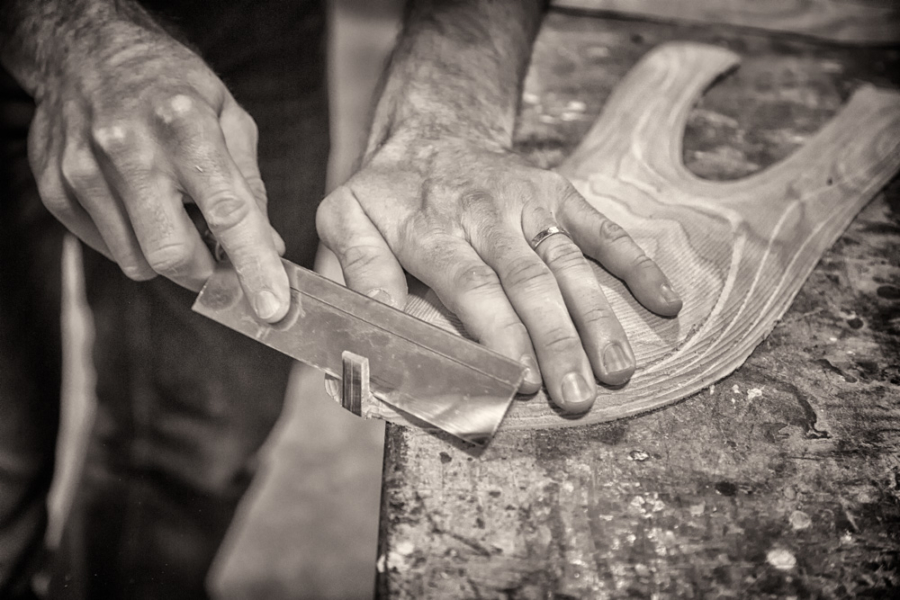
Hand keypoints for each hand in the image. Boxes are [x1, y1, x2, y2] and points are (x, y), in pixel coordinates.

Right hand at [27, 23, 288, 320]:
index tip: (273, 308)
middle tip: (223, 264)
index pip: (228, 212)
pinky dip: (136, 243)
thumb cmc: (171, 86)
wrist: (87, 51)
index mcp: (184, 125)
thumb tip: (268, 247)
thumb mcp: (228, 116)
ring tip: (176, 215)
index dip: (254, 266)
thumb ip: (249, 184)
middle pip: (173, 253)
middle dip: (207, 274)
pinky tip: (141, 207)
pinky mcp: (56, 188)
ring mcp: (84, 170)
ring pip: (139, 261)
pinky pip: (109, 250)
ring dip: (170, 257)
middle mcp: (128, 149)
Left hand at [317, 135, 681, 412]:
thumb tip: (376, 332)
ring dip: (597, 318)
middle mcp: (484, 216)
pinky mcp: (558, 195)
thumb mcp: (345, 221)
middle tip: (578, 396)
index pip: (472, 287)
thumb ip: (361, 273)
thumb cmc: (385, 195)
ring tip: (619, 370)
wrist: (430, 133)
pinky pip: (601, 229)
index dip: (499, 333)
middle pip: (527, 284)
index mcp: (430, 228)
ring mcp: (528, 204)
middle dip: (555, 342)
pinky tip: (664, 301)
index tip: (521, 380)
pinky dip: (635, 263)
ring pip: (568, 265)